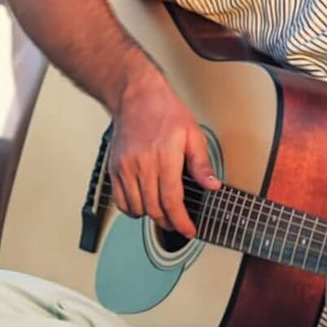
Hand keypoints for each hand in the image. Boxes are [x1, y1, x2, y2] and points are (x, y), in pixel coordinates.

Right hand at [107, 73, 219, 236]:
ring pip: (137, 208)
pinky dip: (132, 209)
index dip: (181, 221)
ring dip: (151, 216)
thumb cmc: (165, 112)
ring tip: (163, 213)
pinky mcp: (114, 168)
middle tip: (179, 223)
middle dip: (169, 222)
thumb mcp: (193, 134)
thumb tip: (212, 186)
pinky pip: (120, 201)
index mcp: (165, 156)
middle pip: (154, 208)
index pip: (172, 200)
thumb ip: (201, 164)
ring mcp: (125, 167)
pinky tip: (143, 206)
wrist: (137, 97)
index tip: (189, 230)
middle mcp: (142, 164)